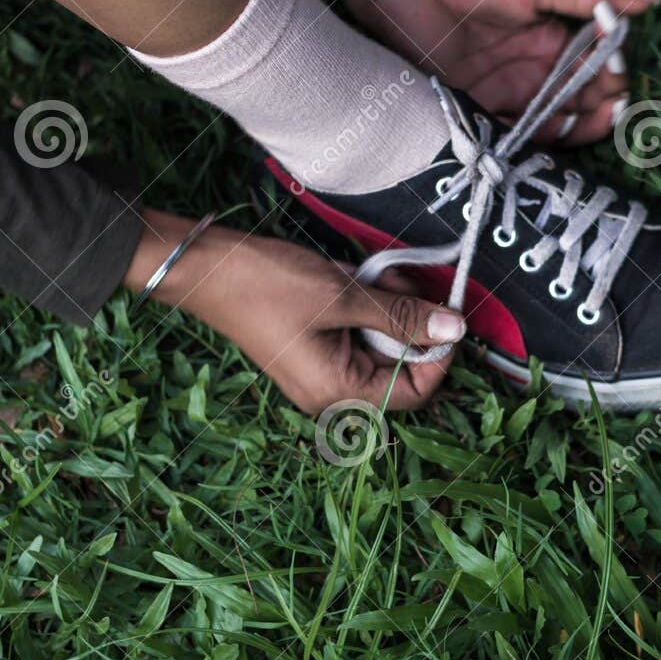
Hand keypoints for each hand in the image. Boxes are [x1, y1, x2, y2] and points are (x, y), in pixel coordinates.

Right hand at [125, 212, 461, 413]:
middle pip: (398, 369)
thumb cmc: (269, 285)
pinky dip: (365, 306)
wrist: (207, 267)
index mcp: (336, 391)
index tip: (450, 314)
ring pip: (379, 346)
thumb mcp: (345, 295)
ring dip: (387, 308)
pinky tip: (356, 277)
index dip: (439, 356)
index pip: (413, 392)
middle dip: (410, 322)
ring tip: (375, 272)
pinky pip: (356, 334)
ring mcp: (319, 370)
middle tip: (403, 278)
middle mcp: (329, 392)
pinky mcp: (312, 348)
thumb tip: (453, 330)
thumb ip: (403, 316)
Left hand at [346, 0, 660, 142]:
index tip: (620, 83)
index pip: (593, 70)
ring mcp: (504, 93)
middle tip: (611, 113)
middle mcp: (532, 71)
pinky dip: (529, 141)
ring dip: (570, 129)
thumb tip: (650, 2)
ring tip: (586, 128)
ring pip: (548, 123)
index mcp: (551, 40)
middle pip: (576, 103)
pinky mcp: (474, 107)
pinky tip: (546, 143)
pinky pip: (509, 133)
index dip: (611, 79)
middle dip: (598, 109)